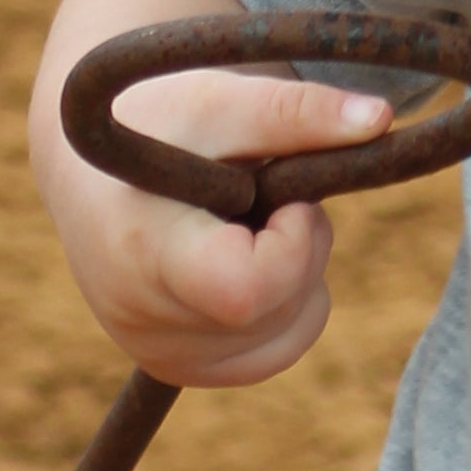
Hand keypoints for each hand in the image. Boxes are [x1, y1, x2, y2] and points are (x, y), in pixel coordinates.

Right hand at [34, 58, 390, 388]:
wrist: (90, 165)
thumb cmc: (154, 121)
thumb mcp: (220, 100)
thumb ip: (297, 112)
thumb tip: (380, 119)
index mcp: (143, 258)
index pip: (249, 291)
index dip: (288, 242)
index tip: (269, 189)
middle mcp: (144, 325)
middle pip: (280, 309)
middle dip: (297, 244)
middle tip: (255, 193)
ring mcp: (162, 357)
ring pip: (291, 333)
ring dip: (295, 272)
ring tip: (238, 221)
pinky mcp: (178, 370)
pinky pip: (277, 350)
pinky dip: (285, 302)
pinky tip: (241, 255)